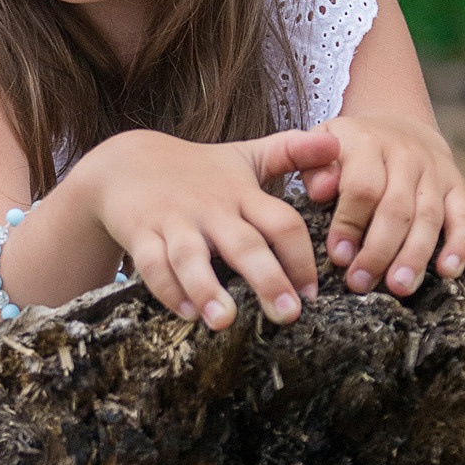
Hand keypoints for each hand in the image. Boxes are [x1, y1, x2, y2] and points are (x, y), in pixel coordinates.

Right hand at [79, 129, 320, 327]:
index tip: (313, 293)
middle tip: (288, 314)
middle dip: (267, 280)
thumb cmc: (198, 170)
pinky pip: (151, 263)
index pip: (281, 222)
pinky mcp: (140, 232)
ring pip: (191, 257)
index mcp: (242, 194)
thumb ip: (292, 151)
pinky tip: (185, 312)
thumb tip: (338, 143)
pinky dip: (167, 288)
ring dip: (207, 289)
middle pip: (244, 244)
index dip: (301, 257)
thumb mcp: (246, 155)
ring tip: (224, 321)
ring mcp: (174, 221)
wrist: (127, 163)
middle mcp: (211, 209)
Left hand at [254, 114, 464, 295]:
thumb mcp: (321, 145)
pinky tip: (448, 272)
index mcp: (367, 144)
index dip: (349, 224)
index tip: (338, 257)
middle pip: (396, 208)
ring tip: (399, 287)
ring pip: (429, 217)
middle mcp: (405, 155)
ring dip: (414, 256)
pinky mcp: (457, 185)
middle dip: (378, 251)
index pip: (362, 187)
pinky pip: (463, 216)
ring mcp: (434, 171)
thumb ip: (315, 168)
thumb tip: (319, 192)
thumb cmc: (348, 147)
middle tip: (361, 283)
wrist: (395, 123)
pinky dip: (459, 245)